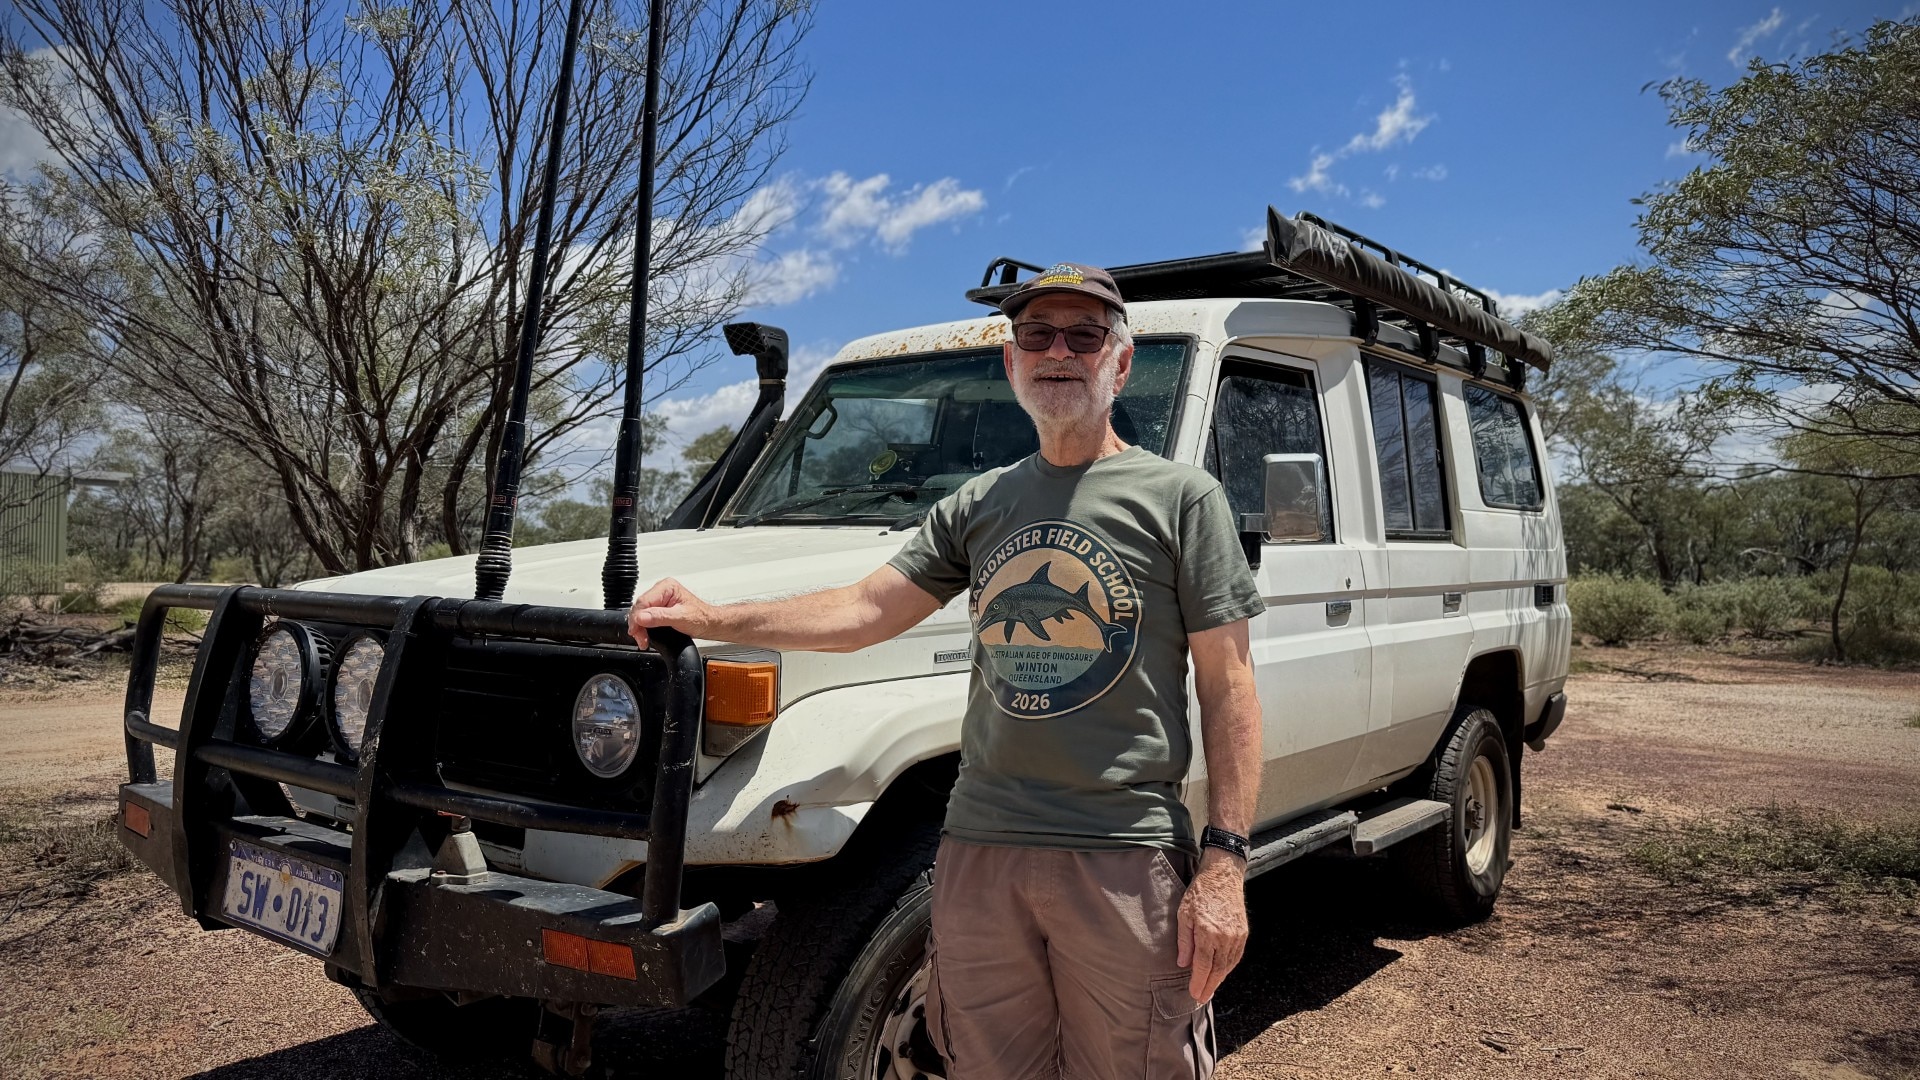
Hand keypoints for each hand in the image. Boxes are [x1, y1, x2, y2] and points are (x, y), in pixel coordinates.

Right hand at [628, 577, 714, 648]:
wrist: (709, 624)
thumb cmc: (701, 618)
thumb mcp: (680, 618)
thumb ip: (660, 617)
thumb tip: (642, 617)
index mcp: (667, 587)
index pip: (643, 601)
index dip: (636, 618)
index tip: (636, 631)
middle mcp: (662, 590)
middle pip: (639, 607)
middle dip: (637, 625)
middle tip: (641, 639)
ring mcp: (660, 599)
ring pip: (640, 613)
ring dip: (639, 627)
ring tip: (643, 639)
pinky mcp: (659, 608)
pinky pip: (645, 616)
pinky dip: (643, 627)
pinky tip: (645, 634)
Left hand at [1175, 848, 1247, 1003]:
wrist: (1223, 875)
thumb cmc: (1200, 892)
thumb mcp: (1184, 914)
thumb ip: (1184, 941)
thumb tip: (1183, 963)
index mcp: (1208, 933)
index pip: (1203, 966)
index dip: (1199, 982)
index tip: (1194, 993)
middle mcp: (1225, 937)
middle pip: (1218, 970)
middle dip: (1209, 986)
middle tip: (1201, 998)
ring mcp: (1237, 936)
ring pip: (1228, 965)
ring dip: (1219, 979)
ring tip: (1210, 989)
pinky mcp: (1243, 932)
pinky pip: (1236, 956)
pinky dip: (1228, 967)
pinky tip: (1221, 972)